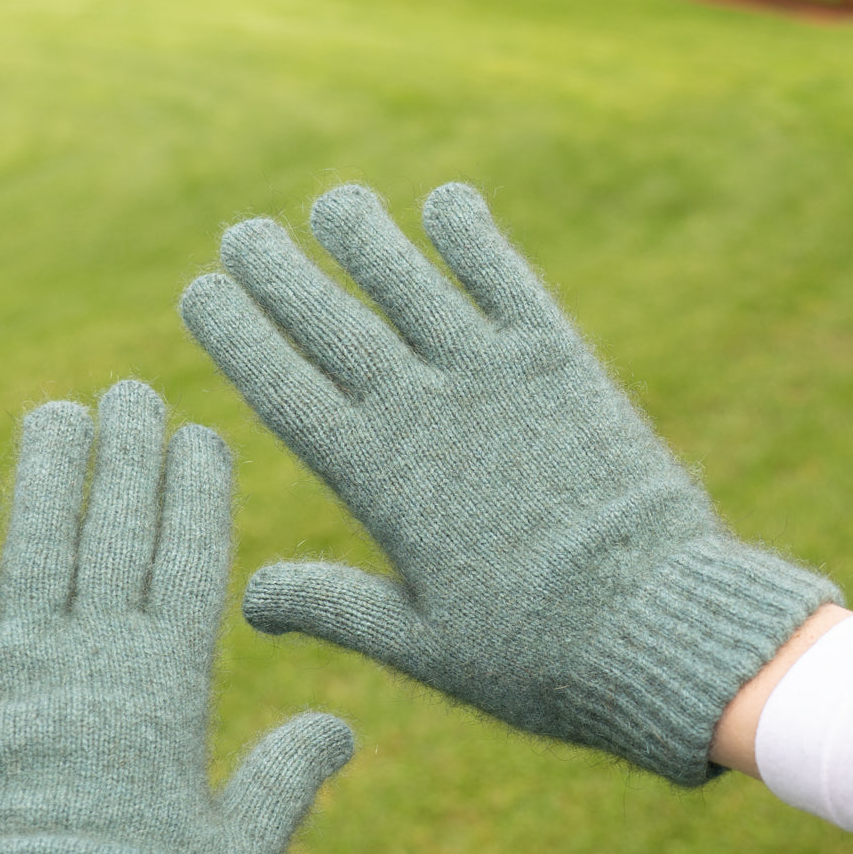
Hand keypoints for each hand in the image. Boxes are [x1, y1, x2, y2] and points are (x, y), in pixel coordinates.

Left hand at [0, 381, 352, 853]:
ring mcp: (15, 672)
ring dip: (49, 468)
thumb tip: (345, 725)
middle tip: (132, 391)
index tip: (201, 434)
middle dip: (128, 452)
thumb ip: (288, 779)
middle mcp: (94, 659)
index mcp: (171, 687)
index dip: (198, 489)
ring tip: (58, 410)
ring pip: (37, 539)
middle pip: (116, 527)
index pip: (192, 557)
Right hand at [180, 183, 839, 786]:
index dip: (235, 333)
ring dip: (364, 237)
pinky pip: (505, 278)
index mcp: (378, 481)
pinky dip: (473, 237)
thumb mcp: (420, 645)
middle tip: (242, 234)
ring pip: (409, 283)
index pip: (283, 387)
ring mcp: (493, 377)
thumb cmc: (533, 652)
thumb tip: (250, 600)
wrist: (654, 624)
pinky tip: (445, 201)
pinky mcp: (561, 360)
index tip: (198, 292)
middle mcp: (425, 412)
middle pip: (331, 322)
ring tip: (332, 205)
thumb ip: (332, 606)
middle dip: (277, 272)